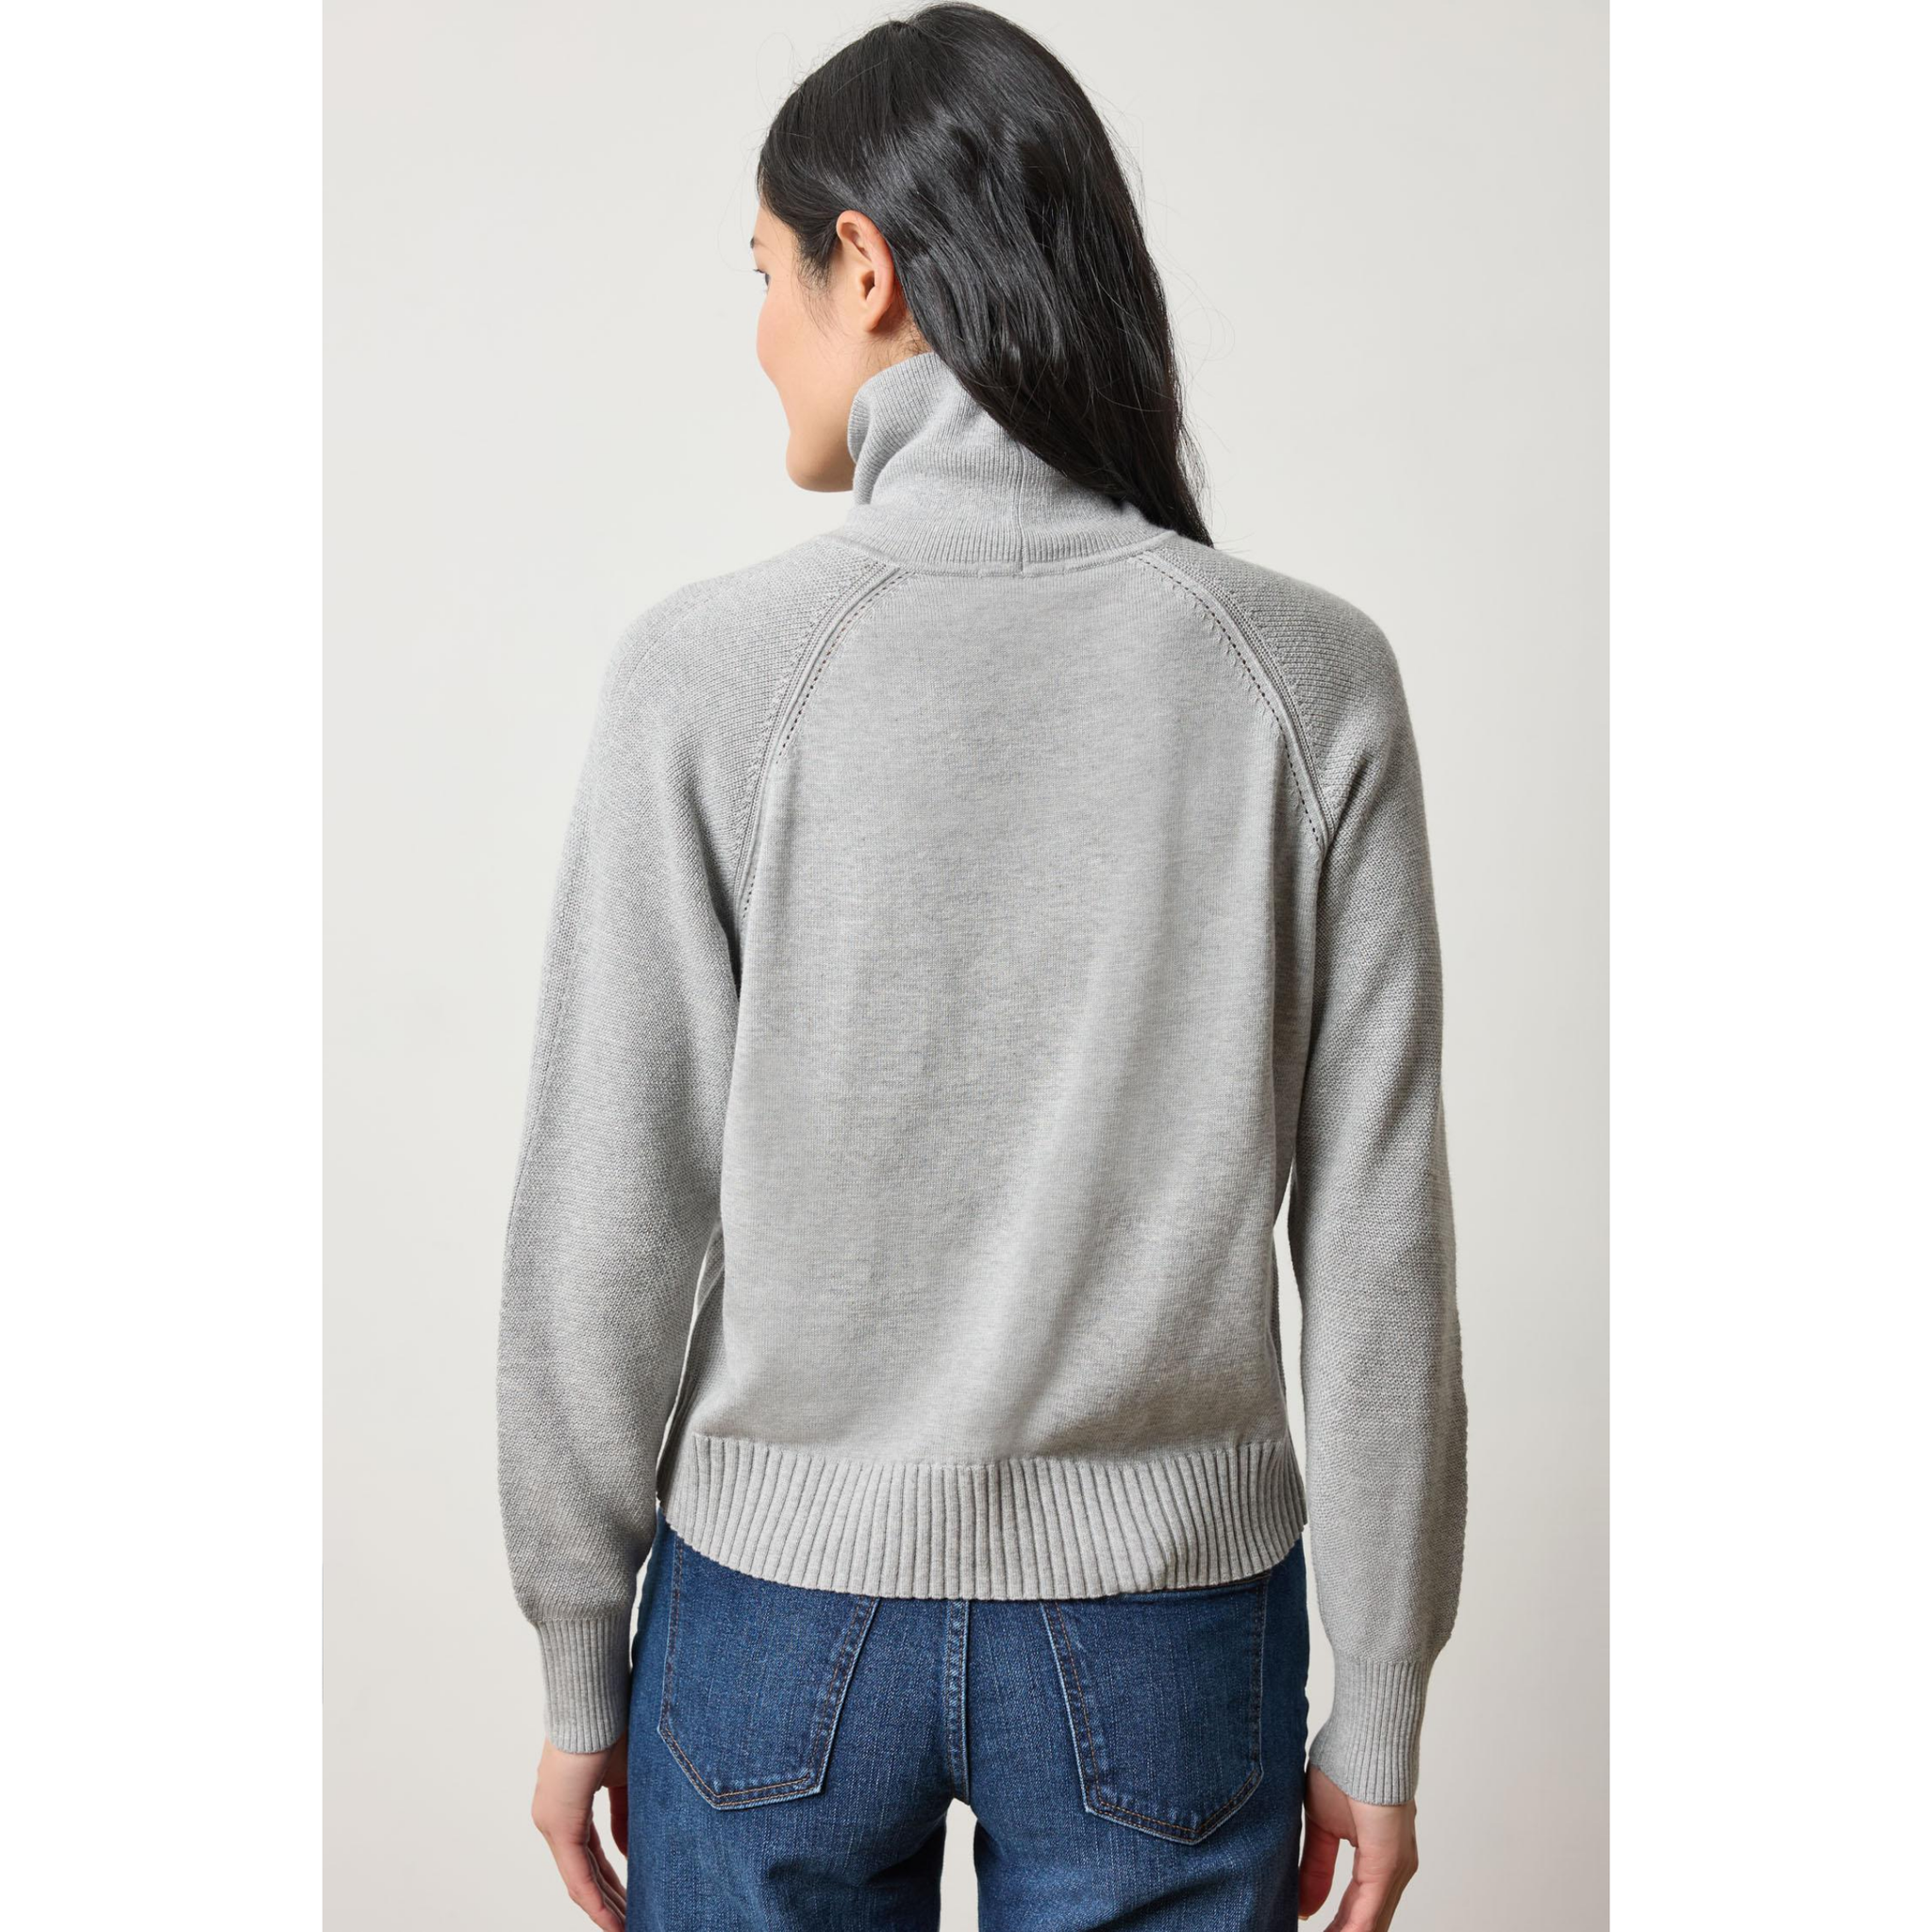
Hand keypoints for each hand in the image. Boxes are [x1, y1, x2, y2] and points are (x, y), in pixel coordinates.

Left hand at [530, 1734, 629, 1930]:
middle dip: (611, 1899)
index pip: (591, 1853)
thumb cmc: (615, 1724)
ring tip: (624, 1928)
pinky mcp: (558, 1825)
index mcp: (569, 1803)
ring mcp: (552, 1822)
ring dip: (604, 1907)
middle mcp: (554, 1817)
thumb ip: (625, 1815)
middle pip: (585, 1872)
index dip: (613, 1878)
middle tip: (632, 1919)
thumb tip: (628, 1851)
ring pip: (579, 1879)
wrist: (597, 1699)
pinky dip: (595, 1900)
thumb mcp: (626, 1777)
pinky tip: (612, 1922)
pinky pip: (577, 1874)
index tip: (634, 1895)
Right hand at [1297, 1763, 1418, 1929]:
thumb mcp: (1322, 1826)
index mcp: (1379, 1858)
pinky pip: (1371, 1906)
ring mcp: (1395, 1868)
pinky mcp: (1389, 1861)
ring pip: (1371, 1921)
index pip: (1357, 1908)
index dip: (1337, 1927)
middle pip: (1368, 1922)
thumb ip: (1316, 1867)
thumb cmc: (1346, 1765)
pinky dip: (1354, 1927)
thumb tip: (1305, 1906)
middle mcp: (1394, 1869)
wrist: (1364, 1734)